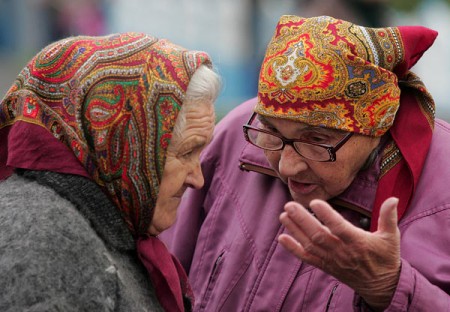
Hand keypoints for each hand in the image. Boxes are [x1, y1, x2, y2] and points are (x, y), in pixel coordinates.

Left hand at [278, 197, 400, 310]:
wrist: (381, 286)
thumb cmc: (385, 258)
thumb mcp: (391, 237)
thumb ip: (389, 217)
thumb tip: (393, 198)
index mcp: (358, 242)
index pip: (340, 228)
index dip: (327, 216)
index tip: (315, 202)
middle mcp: (342, 251)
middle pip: (319, 235)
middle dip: (302, 220)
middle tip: (290, 205)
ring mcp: (332, 260)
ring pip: (310, 245)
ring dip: (295, 230)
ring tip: (283, 215)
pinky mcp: (325, 265)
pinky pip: (307, 258)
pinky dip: (293, 249)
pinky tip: (282, 238)